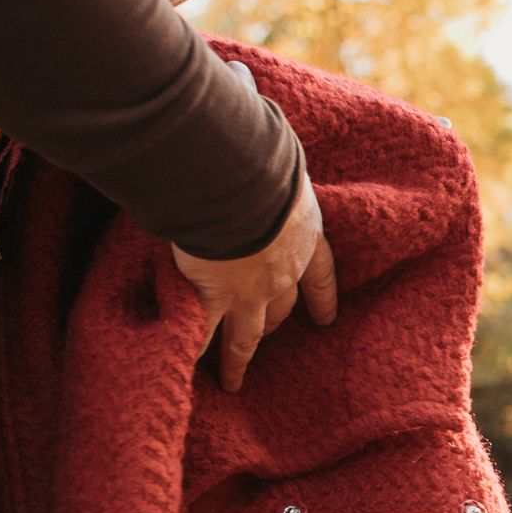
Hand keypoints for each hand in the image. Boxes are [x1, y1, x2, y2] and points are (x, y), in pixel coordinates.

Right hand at [171, 173, 338, 392]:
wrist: (240, 187)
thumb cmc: (261, 162)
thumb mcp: (280, 163)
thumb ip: (271, 165)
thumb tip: (259, 131)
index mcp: (303, 237)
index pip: (321, 274)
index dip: (323, 296)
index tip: (325, 318)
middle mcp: (281, 273)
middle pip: (281, 309)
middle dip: (274, 325)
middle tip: (267, 339)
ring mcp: (247, 293)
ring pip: (244, 337)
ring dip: (237, 359)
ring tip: (231, 381)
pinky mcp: (212, 300)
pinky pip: (202, 335)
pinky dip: (193, 354)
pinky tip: (185, 370)